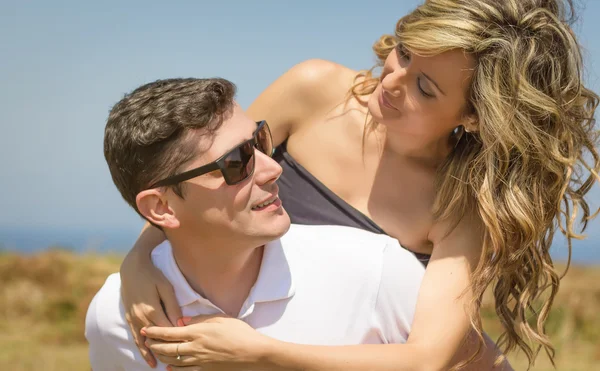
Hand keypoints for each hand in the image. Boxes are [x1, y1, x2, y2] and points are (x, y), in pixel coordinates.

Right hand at [120, 234, 181, 367]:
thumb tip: (181, 324)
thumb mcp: (166, 287)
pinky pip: (135, 337)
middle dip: (165, 350)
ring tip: (157, 366)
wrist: (132, 268)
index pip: (167, 331)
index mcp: (152, 310)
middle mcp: (141, 318)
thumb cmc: (153, 275)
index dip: (177, 340)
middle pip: (155, 339)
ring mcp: (133, 319)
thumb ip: (173, 306)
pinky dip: (140, 348)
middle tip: (175, 361)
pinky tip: (146, 356)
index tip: (187, 347)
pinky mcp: (129, 317)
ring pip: (143, 341)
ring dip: (150, 353)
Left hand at [144, 314, 270, 369]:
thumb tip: (182, 320)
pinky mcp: (204, 370)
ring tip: (155, 352)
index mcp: (197, 332)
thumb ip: (199, 318)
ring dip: (161, 357)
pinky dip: (174, 369)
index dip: (155, 332)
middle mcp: (194, 348)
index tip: (145, 330)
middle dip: (154, 344)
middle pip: (167, 348)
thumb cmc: (239, 332)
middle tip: (146, 341)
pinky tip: (170, 367)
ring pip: (173, 361)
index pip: (169, 333)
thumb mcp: (220, 318)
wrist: (252, 353)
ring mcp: (199, 361)